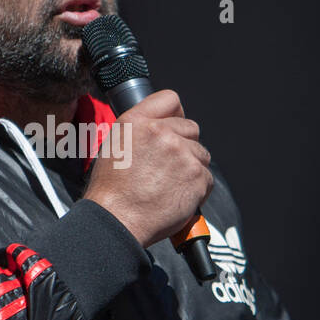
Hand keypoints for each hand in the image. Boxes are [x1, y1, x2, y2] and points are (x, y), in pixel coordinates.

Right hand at [83, 89, 212, 248]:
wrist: (117, 220)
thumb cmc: (111, 191)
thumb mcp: (114, 147)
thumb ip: (139, 129)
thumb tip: (159, 126)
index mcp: (137, 122)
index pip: (170, 99)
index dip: (175, 115)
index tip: (174, 128)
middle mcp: (161, 132)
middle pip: (191, 128)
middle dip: (184, 146)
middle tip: (167, 168)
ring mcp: (181, 153)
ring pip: (201, 153)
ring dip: (191, 168)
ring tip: (170, 185)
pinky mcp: (197, 175)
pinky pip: (207, 177)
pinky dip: (197, 189)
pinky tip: (178, 196)